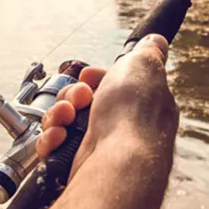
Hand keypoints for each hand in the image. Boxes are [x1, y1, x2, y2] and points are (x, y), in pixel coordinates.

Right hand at [37, 34, 177, 180]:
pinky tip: (58, 138)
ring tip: (65, 118)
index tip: (88, 77)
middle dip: (72, 94)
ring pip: (65, 122)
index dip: (96, 78)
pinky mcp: (79, 166)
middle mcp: (123, 128)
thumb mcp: (144, 67)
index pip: (114, 85)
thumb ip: (148, 53)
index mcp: (142, 104)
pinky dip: (52, 139)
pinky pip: (55, 146)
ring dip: (58, 114)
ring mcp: (101, 148)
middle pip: (84, 101)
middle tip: (79, 98)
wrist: (116, 164)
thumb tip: (156, 41)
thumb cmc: (132, 117)